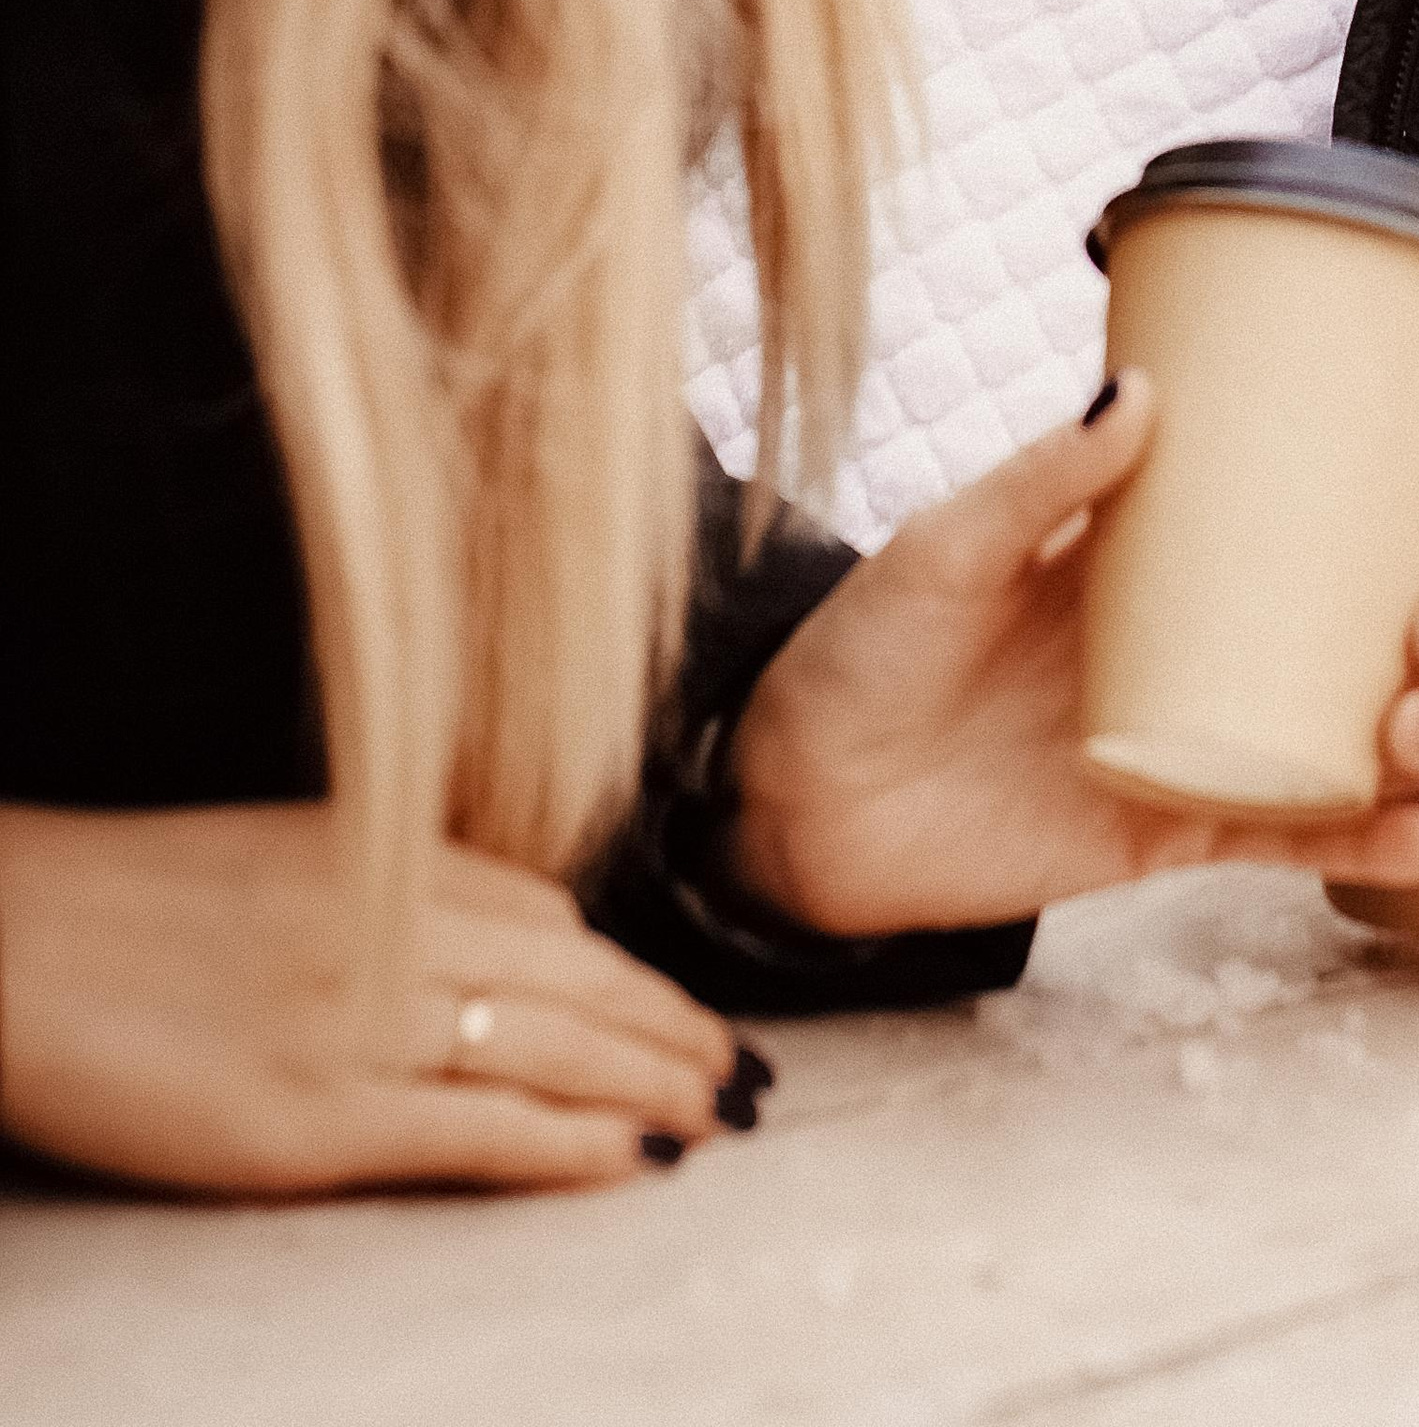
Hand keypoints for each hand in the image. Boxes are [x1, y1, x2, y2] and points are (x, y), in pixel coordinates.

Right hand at [0, 802, 742, 1199]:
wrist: (16, 934)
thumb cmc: (133, 900)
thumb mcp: (287, 859)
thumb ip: (388, 890)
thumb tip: (481, 934)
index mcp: (386, 860)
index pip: (551, 913)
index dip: (631, 967)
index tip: (682, 1001)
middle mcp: (394, 930)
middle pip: (579, 978)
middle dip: (674, 1026)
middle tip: (745, 1066)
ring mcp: (359, 1024)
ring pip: (553, 1050)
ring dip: (653, 1084)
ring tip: (718, 1112)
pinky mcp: (313, 1118)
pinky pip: (477, 1130)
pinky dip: (571, 1145)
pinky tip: (634, 1161)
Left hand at [725, 370, 1418, 933]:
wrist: (791, 802)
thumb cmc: (857, 653)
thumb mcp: (948, 547)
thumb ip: (1043, 480)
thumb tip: (1141, 392)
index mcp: (1136, 560)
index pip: (1270, 519)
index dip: (1358, 507)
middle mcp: (1180, 648)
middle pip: (1326, 632)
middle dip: (1410, 630)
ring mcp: (1183, 743)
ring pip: (1328, 736)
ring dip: (1411, 735)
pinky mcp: (1165, 836)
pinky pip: (1282, 838)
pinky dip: (1362, 840)